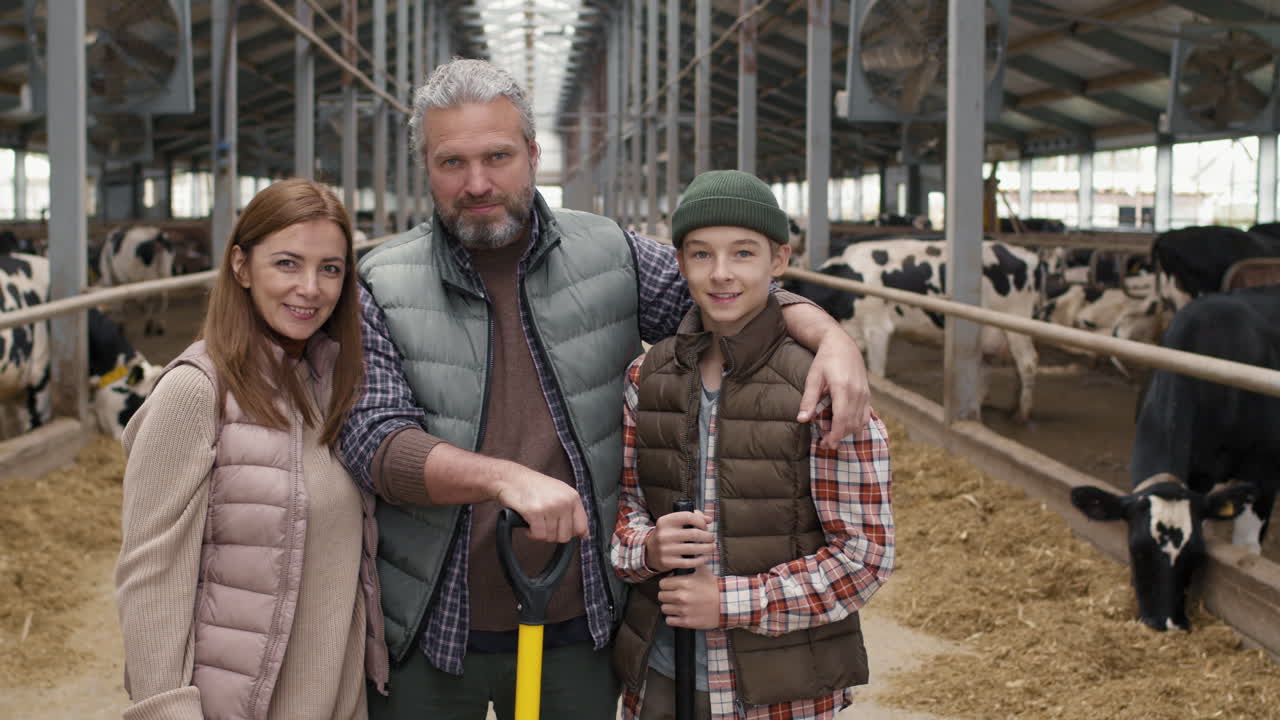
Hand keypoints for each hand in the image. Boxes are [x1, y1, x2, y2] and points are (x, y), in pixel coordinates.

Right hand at [494, 468, 588, 543]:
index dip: (571, 534)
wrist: (511, 478)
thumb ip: (572, 511)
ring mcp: (550, 507)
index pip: (581, 527)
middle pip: (565, 536)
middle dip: (553, 535)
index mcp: (573, 497)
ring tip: (534, 521)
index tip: (561, 531)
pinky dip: (531, 534)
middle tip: (544, 525)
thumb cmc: (533, 486)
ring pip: (551, 537)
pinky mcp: (535, 512)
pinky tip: (528, 524)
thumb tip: (584, 534)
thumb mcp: (559, 492)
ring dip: (540, 533)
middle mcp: (564, 501)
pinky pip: (538, 535)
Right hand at [645, 510, 714, 572]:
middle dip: (707, 536)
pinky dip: (701, 560)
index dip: (701, 521)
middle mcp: (663, 535)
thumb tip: (709, 519)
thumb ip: (692, 517)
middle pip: (694, 534)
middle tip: (712, 538)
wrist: (650, 552)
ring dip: (707, 548)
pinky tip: (705, 557)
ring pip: (693, 548)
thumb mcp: (674, 523)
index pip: (688, 517)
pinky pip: (689, 562)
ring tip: (712, 547)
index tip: (705, 526)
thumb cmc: (668, 535)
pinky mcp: (667, 562)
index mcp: (665, 521)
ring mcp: (665, 549)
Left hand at [658, 563, 719, 629]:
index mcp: (684, 583)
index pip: (662, 584)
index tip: (670, 586)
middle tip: (673, 596)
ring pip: (664, 608)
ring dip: (669, 607)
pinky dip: (672, 618)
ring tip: (676, 605)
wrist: (725, 604)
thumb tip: (684, 556)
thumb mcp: (703, 571)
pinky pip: (669, 621)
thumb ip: (692, 563)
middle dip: (666, 595)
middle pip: (661, 596)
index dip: (666, 584)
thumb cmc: (714, 587)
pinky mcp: (686, 622)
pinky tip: (678, 614)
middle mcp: (681, 596)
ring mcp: (683, 610)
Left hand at [798, 327, 869, 446]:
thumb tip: (801, 419)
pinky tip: (847, 428)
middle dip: (840, 437)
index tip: (826, 444)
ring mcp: (865, 393)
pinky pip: (866, 415)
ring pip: (860, 421)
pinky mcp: (868, 394)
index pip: (842, 419)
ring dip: (848, 433)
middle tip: (826, 444)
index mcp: (842, 388)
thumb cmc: (825, 360)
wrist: (843, 345)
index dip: (835, 435)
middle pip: (851, 423)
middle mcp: (857, 392)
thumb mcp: (813, 378)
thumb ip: (809, 399)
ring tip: (834, 437)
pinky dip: (858, 425)